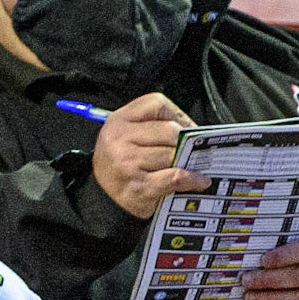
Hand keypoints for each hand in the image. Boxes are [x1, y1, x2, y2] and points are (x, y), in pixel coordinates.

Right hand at [90, 93, 211, 218]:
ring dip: (189, 161)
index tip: (186, 128)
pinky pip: (175, 177)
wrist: (99, 194)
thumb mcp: (127, 133)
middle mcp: (120, 139)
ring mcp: (128, 163)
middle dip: (185, 141)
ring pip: (173, 154)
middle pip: (170, 131)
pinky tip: (199, 181)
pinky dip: (192, 179)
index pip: (157, 105)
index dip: (178, 115)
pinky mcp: (139, 187)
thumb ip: (155, 125)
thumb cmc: (121, 161)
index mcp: (119, 120)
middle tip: (192, 149)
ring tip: (196, 165)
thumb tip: (194, 132)